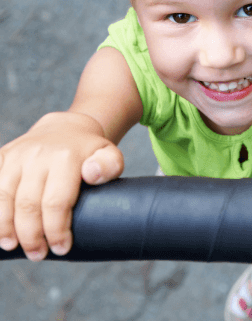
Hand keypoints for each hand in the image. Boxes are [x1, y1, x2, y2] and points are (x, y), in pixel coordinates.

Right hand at [0, 111, 123, 260]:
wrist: (65, 128)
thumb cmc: (88, 152)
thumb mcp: (108, 154)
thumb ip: (110, 165)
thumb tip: (91, 175)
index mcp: (66, 156)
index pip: (57, 201)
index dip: (57, 229)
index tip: (61, 248)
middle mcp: (38, 154)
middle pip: (28, 204)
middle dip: (31, 235)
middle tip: (38, 254)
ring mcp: (17, 155)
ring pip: (3, 197)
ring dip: (5, 227)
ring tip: (13, 246)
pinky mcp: (2, 156)